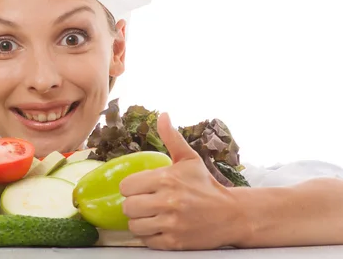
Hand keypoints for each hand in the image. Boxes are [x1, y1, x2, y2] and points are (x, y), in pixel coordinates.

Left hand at [119, 113, 248, 249]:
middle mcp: (168, 201)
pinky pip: (147, 241)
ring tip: (150, 216)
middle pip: (127, 207)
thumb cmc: (205, 184)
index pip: (126, 186)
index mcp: (166, 178)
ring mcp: (171, 224)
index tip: (139, 188)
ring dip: (140, 221)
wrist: (232, 214)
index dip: (130, 187)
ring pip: (135, 225)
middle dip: (133, 205)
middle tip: (144, 203)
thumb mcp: (189, 158)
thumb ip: (171, 137)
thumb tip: (163, 115)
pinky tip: (160, 227)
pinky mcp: (175, 243)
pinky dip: (150, 236)